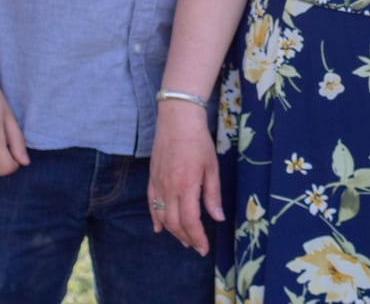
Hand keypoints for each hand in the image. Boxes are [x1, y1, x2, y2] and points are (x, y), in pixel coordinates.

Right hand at [149, 102, 222, 253]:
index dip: (197, 237)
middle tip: (196, 246)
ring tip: (184, 239)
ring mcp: (158, 184)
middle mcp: (169, 189)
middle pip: (175, 223)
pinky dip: (155, 218)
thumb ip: (212, 194)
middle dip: (186, 238)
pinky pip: (151, 204)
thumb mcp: (212, 167)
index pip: (190, 221)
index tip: (204, 248)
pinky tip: (160, 228)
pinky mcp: (152, 179)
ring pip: (162, 217)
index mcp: (187, 186)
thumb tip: (217, 218)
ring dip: (173, 231)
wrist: (177, 121)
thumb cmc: (198, 142)